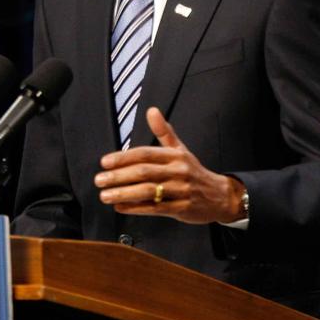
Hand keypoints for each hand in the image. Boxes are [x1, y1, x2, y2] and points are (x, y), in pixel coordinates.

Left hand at [94, 107, 244, 222]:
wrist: (220, 196)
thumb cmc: (193, 171)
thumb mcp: (181, 149)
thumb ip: (164, 131)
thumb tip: (151, 110)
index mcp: (175, 155)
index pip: (145, 153)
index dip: (123, 157)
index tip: (104, 162)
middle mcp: (178, 171)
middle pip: (144, 172)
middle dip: (118, 177)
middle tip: (99, 180)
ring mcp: (181, 190)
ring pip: (148, 191)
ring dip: (124, 194)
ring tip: (105, 195)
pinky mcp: (182, 209)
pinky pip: (155, 208)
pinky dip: (136, 208)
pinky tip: (120, 207)